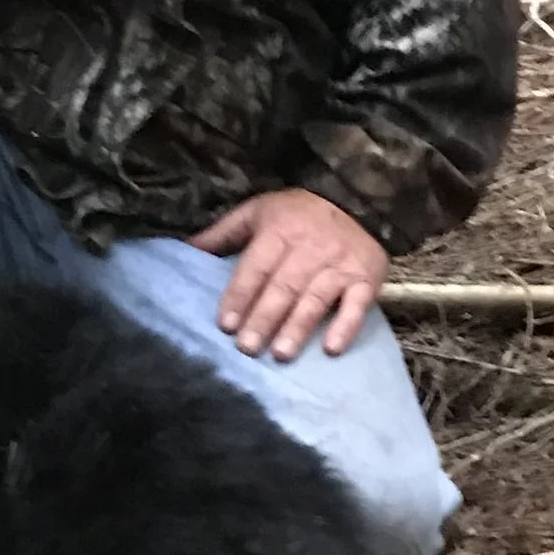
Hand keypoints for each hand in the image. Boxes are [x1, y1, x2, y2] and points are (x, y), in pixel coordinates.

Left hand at [192, 187, 388, 362]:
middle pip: (284, 286)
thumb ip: (223, 233)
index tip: (225, 325)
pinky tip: (331, 349)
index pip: (256, 267)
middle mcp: (311, 247)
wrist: (356, 200)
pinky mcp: (367, 278)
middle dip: (264, 318)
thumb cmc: (296, 214)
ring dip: (297, 328)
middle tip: (247, 348)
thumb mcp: (257, 212)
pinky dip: (346, 326)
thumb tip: (186, 249)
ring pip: (315, 298)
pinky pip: (357, 305)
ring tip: (280, 354)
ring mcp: (340, 264)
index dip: (240, 296)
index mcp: (280, 231)